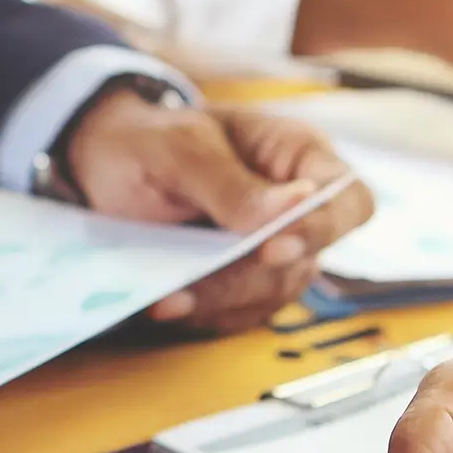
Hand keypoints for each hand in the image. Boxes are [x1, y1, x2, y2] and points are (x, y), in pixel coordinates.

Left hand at [62, 91, 375, 333]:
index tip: (272, 248)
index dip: (322, 229)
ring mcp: (271, 249)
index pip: (348, 199)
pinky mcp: (241, 281)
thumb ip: (229, 179)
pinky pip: (242, 311)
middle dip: (248, 276)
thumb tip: (294, 203)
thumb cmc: (150, 139)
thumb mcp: (179, 147)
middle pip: (306, 259)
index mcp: (298, 156)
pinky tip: (170, 302)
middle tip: (193, 283)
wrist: (104, 165)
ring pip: (273, 292)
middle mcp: (297, 207)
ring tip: (168, 298)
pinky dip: (208, 313)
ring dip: (222, 301)